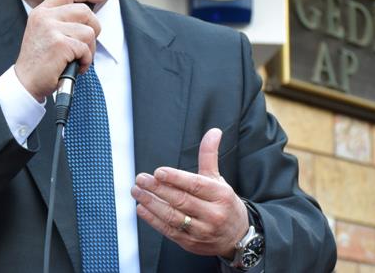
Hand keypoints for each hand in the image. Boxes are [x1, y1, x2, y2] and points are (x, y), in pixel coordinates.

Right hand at [14, 0, 104, 100]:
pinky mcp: (60, 44)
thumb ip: (60, 19)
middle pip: (84, 12)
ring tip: (77, 59)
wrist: (26, 81)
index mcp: (41, 12)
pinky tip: (76, 66)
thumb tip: (87, 13)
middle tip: (86, 44)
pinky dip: (86, 61)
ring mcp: (52, 29)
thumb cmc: (39, 60)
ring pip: (89, 32)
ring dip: (89, 49)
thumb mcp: (44, 32)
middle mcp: (45, 17)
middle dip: (94, 29)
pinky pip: (86, 49)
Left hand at [130, 128, 248, 257]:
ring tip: (137, 192)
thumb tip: (213, 131)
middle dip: (158, 189)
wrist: (237, 237)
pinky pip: (169, 231)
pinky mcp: (190, 243)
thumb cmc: (224, 203)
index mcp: (220, 195)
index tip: (158, 172)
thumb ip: (209, 156)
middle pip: (181, 201)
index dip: (176, 178)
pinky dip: (153, 220)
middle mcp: (212, 214)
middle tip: (141, 179)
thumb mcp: (219, 180)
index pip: (196, 185)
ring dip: (151, 204)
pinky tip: (141, 208)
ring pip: (173, 217)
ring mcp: (201, 231)